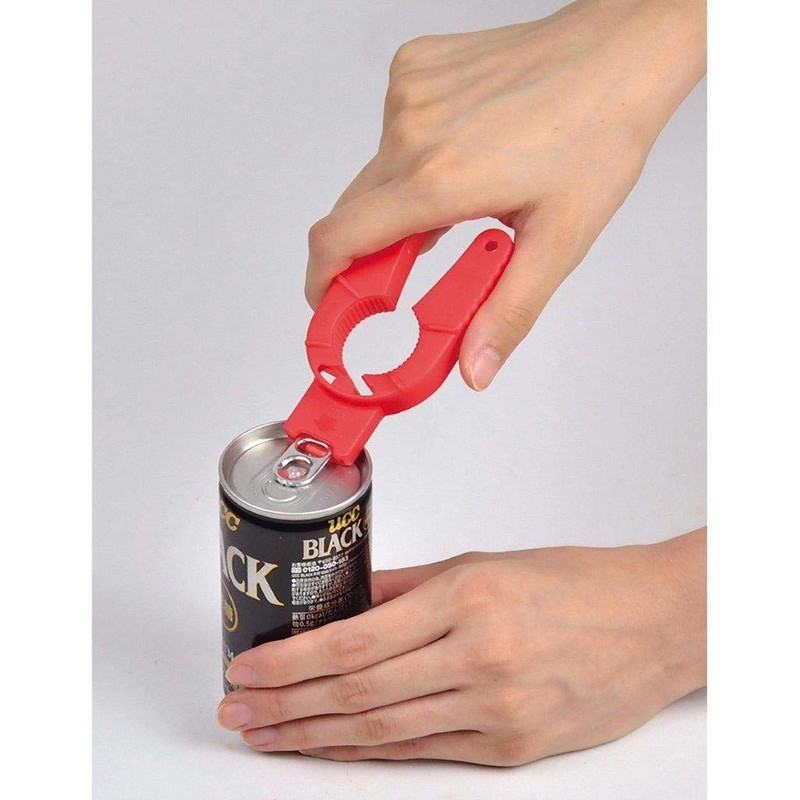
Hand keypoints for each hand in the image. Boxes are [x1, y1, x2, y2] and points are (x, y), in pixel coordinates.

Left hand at [217, 529, 705, 765]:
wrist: (655, 623)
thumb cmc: (576, 582)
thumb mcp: (484, 564)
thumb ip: (407, 586)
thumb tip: (346, 603)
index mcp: (469, 600)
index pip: (354, 641)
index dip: (291, 662)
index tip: (248, 669)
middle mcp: (479, 659)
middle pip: (357, 692)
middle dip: (287, 706)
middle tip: (239, 711)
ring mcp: (497, 711)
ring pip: (382, 732)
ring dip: (316, 737)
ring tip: (269, 736)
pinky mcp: (513, 749)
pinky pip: (424, 752)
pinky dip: (371, 751)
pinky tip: (334, 748)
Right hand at [304, 0, 705, 390]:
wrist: (617, 53)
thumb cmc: (598, 133)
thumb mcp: (559, 242)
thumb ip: (508, 313)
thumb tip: (474, 365)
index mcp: (440, 179)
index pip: (338, 240)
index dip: (323, 283)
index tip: (330, 305)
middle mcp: (412, 130)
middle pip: (350, 213)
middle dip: (370, 251)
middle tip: (409, 269)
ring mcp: (408, 93)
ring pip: (373, 175)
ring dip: (398, 204)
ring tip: (457, 204)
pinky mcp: (413, 68)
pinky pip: (390, 133)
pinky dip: (411, 158)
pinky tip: (459, 154)